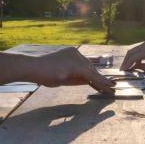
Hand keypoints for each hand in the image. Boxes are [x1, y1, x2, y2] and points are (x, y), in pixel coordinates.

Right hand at [0, 48, 114, 93]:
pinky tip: (108, 86)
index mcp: (71, 54)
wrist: (32, 68)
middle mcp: (76, 53)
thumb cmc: (43, 72)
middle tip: (112, 88)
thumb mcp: (62, 76)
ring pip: (93, 72)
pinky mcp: (76, 65)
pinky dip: (101, 81)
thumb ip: (76, 78)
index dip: (96, 76)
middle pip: (91, 68)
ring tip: (112, 89)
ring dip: (103, 81)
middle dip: (102, 79)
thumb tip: (90, 82)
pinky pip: (91, 75)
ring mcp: (76, 58)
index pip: (86, 66)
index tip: (104, 83)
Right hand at [120, 41, 144, 71]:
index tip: (122, 70)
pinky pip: (138, 49)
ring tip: (127, 67)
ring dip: (129, 58)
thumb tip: (135, 67)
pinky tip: (135, 63)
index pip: (133, 57)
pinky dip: (134, 55)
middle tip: (122, 69)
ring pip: (133, 50)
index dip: (126, 64)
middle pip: (131, 52)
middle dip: (125, 61)